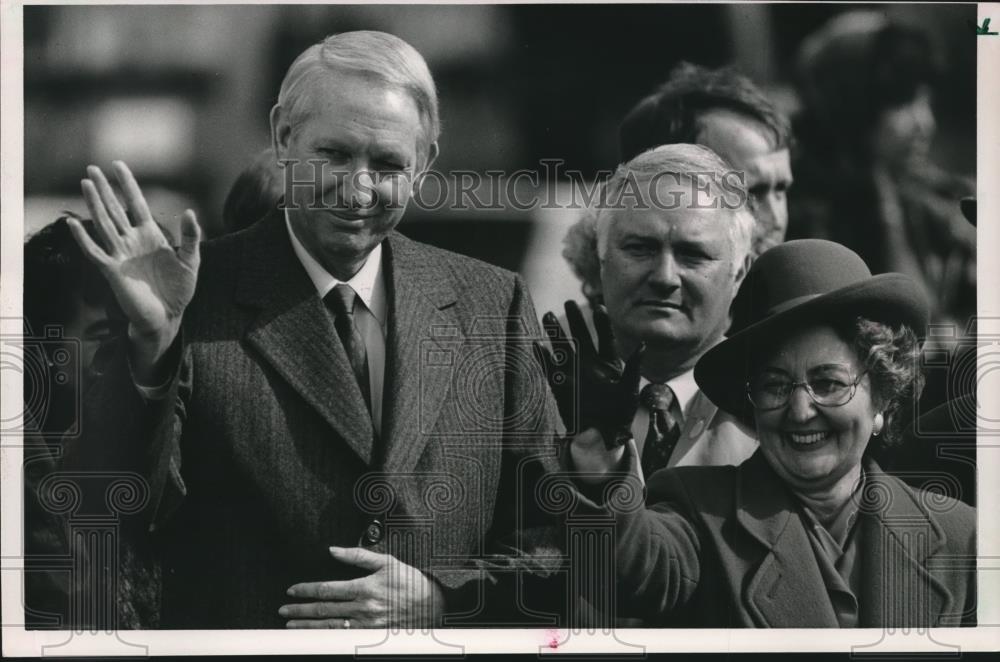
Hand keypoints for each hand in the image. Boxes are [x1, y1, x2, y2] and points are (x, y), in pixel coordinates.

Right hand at [68, 161, 200, 378]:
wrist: (167, 317)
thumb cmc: (178, 291)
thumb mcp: (191, 261)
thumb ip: (190, 237)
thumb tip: (189, 211)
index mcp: (150, 236)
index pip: (136, 203)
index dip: (128, 184)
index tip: (118, 164)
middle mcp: (132, 241)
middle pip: (115, 209)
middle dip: (105, 188)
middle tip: (91, 167)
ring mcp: (121, 254)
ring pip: (103, 224)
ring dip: (94, 204)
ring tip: (85, 183)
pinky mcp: (112, 271)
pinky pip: (94, 252)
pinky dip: (83, 238)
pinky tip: (73, 224)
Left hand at [279, 547, 443, 628]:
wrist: (435, 604)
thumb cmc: (412, 581)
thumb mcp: (387, 561)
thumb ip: (357, 556)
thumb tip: (333, 550)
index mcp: (365, 587)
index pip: (328, 589)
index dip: (307, 590)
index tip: (292, 590)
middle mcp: (363, 608)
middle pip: (325, 610)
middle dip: (301, 610)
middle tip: (283, 610)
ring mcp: (367, 624)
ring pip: (331, 626)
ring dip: (308, 626)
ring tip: (291, 625)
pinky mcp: (372, 635)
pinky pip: (344, 636)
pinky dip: (327, 636)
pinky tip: (316, 635)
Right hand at [533, 301, 640, 447]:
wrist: (603, 434)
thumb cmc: (620, 413)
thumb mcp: (630, 390)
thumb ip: (634, 368)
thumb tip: (644, 345)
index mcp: (609, 363)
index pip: (605, 338)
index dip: (602, 324)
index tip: (599, 308)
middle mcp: (590, 364)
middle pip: (581, 337)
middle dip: (575, 320)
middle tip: (568, 303)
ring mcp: (574, 373)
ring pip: (563, 348)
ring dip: (555, 333)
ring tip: (546, 315)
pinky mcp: (562, 385)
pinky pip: (550, 369)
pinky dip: (543, 357)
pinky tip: (536, 345)